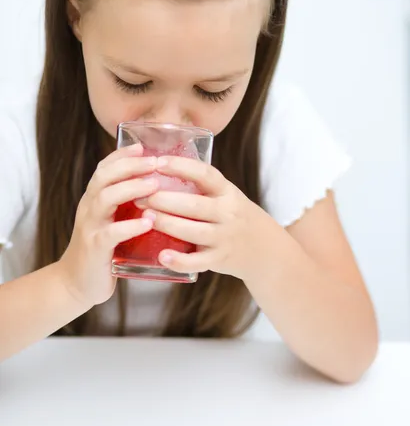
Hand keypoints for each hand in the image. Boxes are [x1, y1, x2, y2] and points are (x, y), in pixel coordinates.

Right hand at [57, 144, 158, 307]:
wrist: (76, 284)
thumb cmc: (103, 250)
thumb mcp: (111, 221)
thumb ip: (127, 205)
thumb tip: (160, 187)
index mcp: (94, 199)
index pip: (104, 168)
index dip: (122, 155)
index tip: (142, 146)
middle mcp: (89, 208)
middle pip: (104, 177)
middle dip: (130, 166)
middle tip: (155, 162)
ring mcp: (90, 227)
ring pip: (105, 198)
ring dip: (131, 188)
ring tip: (155, 184)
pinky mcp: (95, 248)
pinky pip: (111, 233)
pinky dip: (130, 226)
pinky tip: (149, 222)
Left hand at [138, 156, 273, 278]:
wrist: (263, 248)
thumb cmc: (233, 215)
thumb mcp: (225, 195)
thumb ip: (200, 185)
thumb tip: (157, 167)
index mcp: (227, 192)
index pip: (205, 175)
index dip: (181, 167)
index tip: (158, 162)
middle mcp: (228, 213)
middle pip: (194, 205)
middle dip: (164, 199)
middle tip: (140, 195)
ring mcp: (224, 238)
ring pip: (193, 232)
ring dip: (166, 224)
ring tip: (145, 216)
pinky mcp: (219, 259)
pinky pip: (197, 262)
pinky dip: (179, 261)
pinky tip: (161, 255)